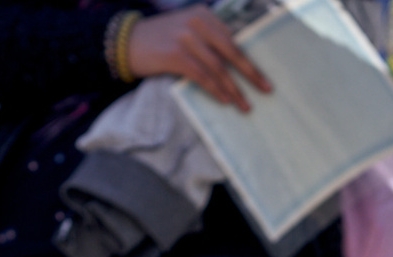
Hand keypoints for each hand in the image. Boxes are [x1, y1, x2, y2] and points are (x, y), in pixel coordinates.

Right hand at [126, 8, 272, 110]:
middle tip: (266, 89)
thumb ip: (208, 39)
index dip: (249, 59)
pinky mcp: (175, 55)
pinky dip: (215, 90)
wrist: (126, 42)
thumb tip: (235, 63)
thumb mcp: (186, 30)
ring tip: (245, 105)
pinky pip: (202, 76)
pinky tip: (225, 101)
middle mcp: (196, 23)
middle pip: (231, 51)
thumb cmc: (160, 41)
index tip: (263, 75)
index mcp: (203, 14)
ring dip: (234, 89)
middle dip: (250, 73)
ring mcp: (186, 38)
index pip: (233, 39)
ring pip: (218, 67)